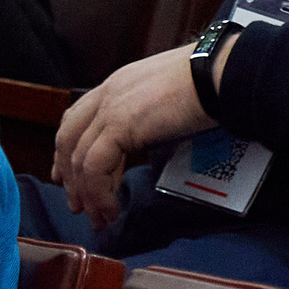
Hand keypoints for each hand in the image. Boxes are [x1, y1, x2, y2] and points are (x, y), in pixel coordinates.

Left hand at [52, 42, 220, 226]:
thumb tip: (149, 140)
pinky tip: (112, 208)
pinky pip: (95, 167)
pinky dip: (99, 193)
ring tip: (99, 216)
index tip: (68, 175)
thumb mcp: (169, 95)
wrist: (220, 72)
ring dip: (86, 193)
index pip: (78, 117)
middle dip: (69, 176)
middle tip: (78, 204)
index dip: (68, 149)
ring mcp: (110, 108)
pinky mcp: (119, 125)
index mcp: (119, 84)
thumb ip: (149, 114)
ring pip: (79, 158)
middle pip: (69, 139)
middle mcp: (108, 93)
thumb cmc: (210, 80)